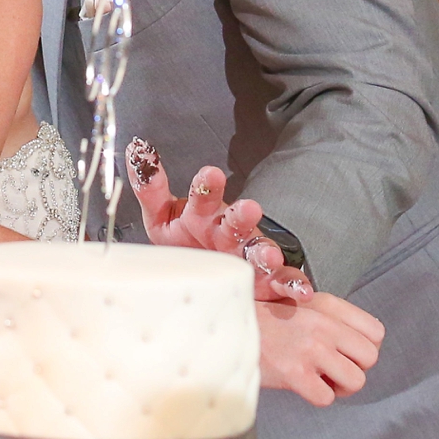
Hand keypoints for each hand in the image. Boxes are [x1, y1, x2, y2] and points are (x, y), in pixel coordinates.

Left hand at [125, 150, 288, 280]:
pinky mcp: (265, 282)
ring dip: (265, 252)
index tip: (210, 174)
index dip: (206, 186)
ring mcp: (248, 255)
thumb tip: (137, 148)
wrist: (206, 273)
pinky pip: (282, 282)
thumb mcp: (162, 216)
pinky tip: (301, 290)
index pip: (203, 195)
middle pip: (236, 221)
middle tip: (250, 208)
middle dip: (242, 215)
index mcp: (203, 214)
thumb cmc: (185, 242)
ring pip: (259, 251)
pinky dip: (293, 285)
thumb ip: (150, 186)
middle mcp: (229, 231)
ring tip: (268, 256)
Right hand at [256, 287, 383, 406]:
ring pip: (355, 381)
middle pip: (370, 358)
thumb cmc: (263, 319)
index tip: (346, 351)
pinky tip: (303, 385)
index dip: (363, 348)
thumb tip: (361, 342)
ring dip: (338, 386)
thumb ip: (329, 316)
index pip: (375, 332)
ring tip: (319, 378)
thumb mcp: (298, 301)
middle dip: (354, 368)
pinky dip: (317, 397)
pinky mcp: (295, 374)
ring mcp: (310, 349)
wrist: (227, 327)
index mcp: (326, 305)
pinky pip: (327, 398)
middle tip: (332, 369)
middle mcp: (322, 325)